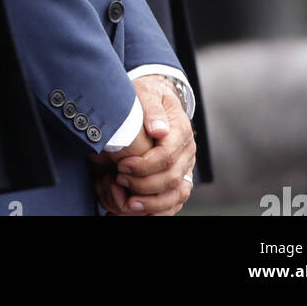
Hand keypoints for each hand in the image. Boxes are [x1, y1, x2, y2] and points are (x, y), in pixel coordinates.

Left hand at [93, 75, 194, 216]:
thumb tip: (158, 130)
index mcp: (181, 130)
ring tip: (130, 204)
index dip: (144, 164)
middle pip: (171, 177)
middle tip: (119, 179)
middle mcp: (187, 151)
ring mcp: (185, 167)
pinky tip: (140, 212)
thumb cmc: (148, 96)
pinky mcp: (180, 178)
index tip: (122, 165)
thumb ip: (152, 109)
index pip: (167, 154)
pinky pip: (175, 201)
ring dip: (153, 203)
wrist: (156, 99)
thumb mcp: (147, 93)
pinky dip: (160, 211)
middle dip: (143, 183)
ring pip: (177, 194)